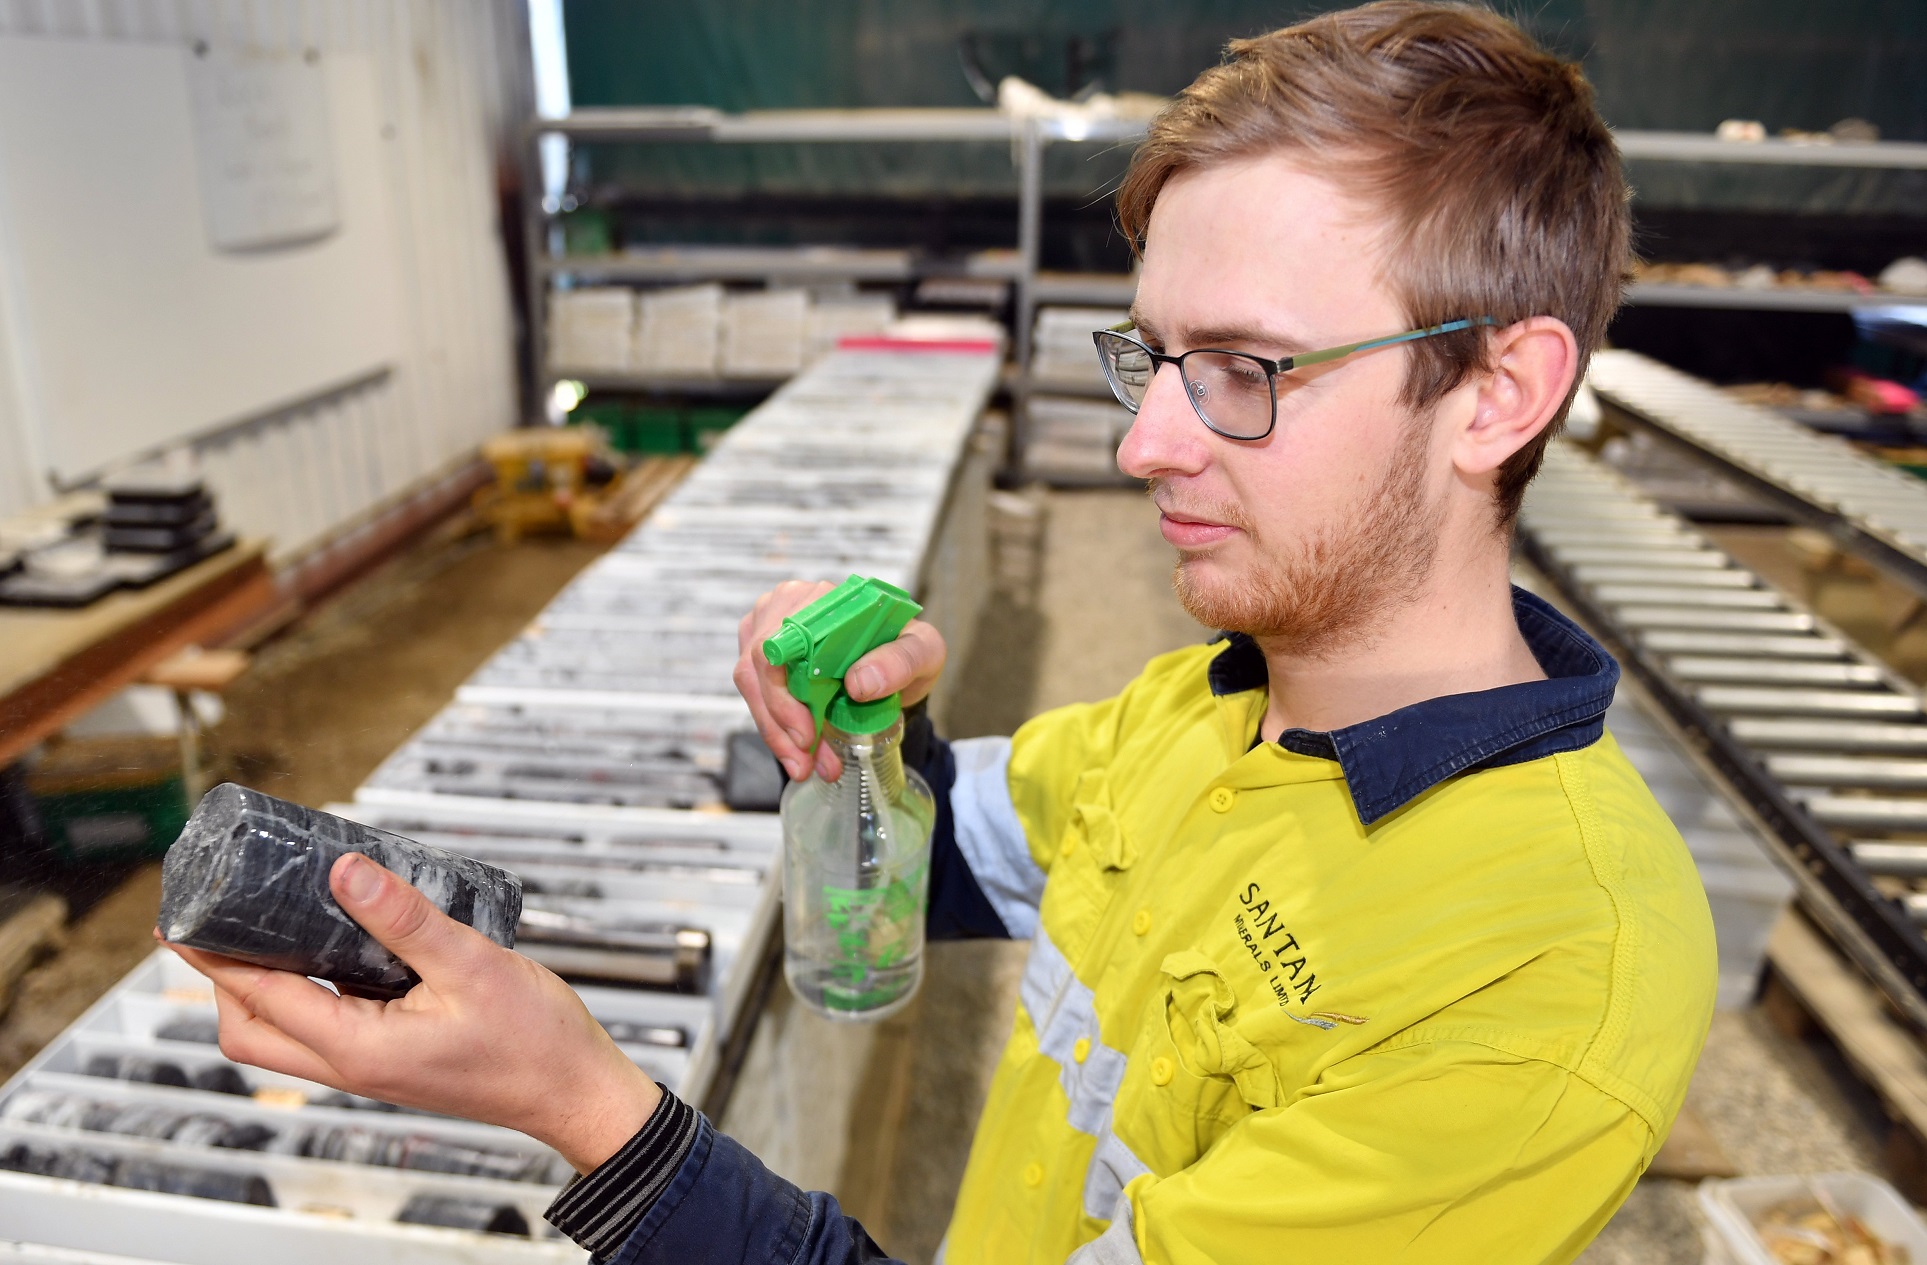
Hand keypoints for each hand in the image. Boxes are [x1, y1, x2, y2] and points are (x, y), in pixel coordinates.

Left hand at [161, 852, 659, 1174]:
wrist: (573, 1088)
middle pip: (250, 1035)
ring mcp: (371, 1068)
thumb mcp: (470, 964)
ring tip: (266, 931)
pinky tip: (334, 951)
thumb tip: (345, 873)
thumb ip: (405, 918)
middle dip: (219, 983)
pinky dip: (304, 995)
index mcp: (360, 1049)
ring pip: (284, 1038)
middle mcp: (354, 1067)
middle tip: (214, 928)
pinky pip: (324, 1031)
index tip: (182, 922)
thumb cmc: (533, 1041)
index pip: (259, 1000)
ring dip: (260, 991)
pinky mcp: (391, 1061)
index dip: (214, 958)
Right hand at [733, 580, 946, 782]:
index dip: (784, 693)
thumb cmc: (906, 652)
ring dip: (776, 733)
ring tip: (806, 765)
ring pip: (752, 686)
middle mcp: (787, 605)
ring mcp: (768, 628)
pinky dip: (775, 731)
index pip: (781, 641)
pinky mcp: (763, 655)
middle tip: (806, 763)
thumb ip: (901, 662)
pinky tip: (800, 754)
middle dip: (779, 725)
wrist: (898, 667)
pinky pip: (756, 696)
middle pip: (758, 667)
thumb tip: (859, 682)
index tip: (806, 734)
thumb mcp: (923, 654)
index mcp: (822, 597)